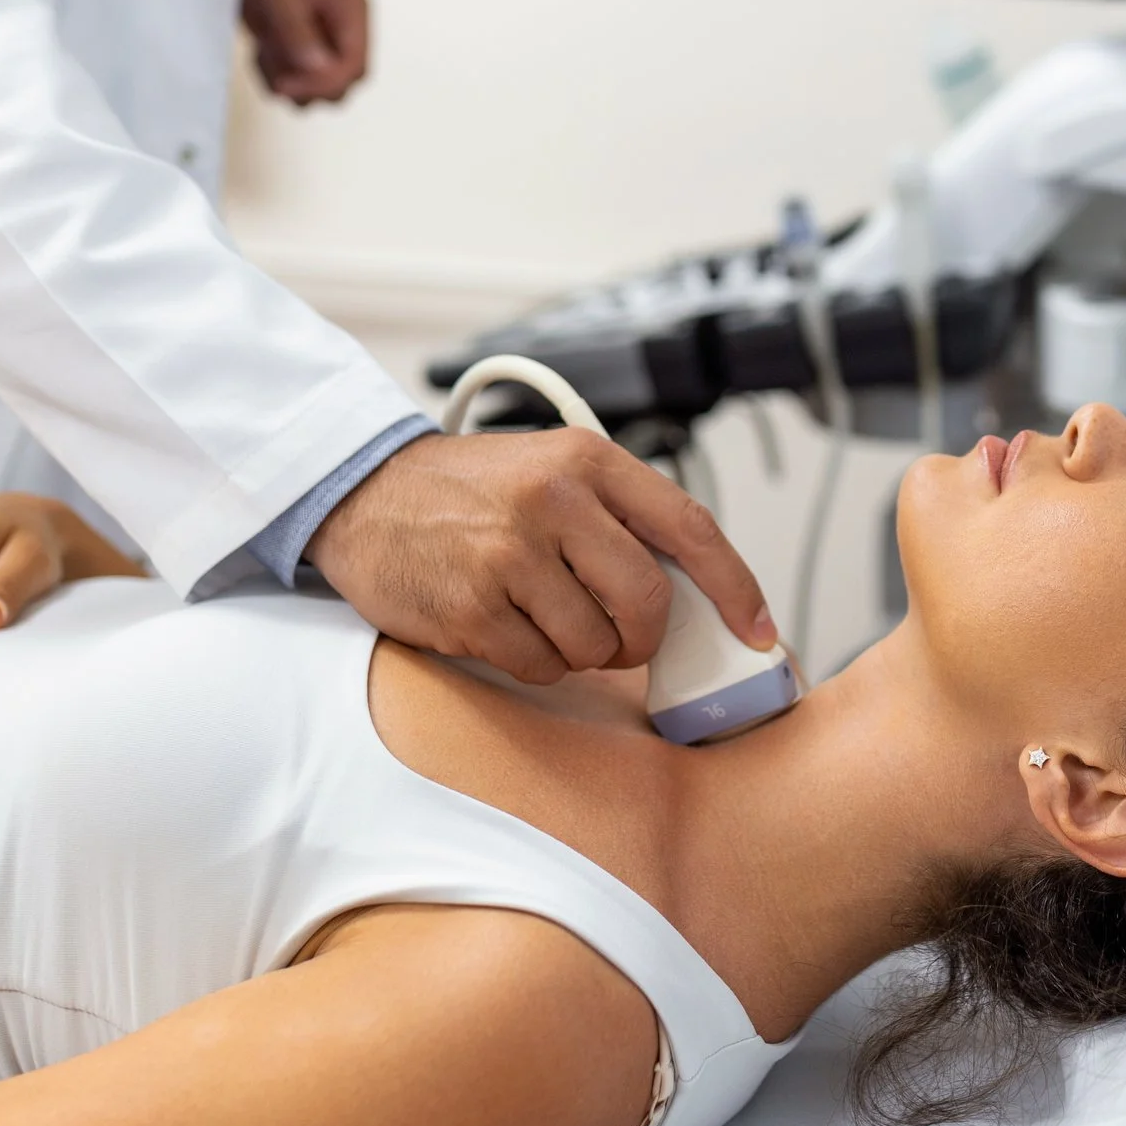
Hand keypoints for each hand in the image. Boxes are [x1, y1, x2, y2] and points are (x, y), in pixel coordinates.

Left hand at [240, 0, 369, 105]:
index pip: (354, 66)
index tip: (285, 82)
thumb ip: (296, 27)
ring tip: (263, 51)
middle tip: (269, 62)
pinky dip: (275, 77)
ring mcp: (326, 43)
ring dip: (288, 82)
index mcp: (351, 9)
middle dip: (305, 84)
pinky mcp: (305, 51)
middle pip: (342, 84)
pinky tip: (261, 51)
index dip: (324, 82)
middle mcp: (345, 30)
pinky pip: (299, 84)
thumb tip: (316, 67)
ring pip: (320, 90)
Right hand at [307, 430, 776, 686]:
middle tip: (619, 635)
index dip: (736, 588)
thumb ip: (621, 519)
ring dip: (579, 650)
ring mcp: (510, 554)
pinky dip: (533, 661)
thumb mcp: (554, 471)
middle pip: (647, 602)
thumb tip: (702, 597)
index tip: (760, 631)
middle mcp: (553, 500)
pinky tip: (503, 624)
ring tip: (539, 612)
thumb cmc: (473, 493)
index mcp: (588, 460)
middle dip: (642, 636)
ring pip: (595, 644)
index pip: (690, 528)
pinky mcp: (472, 605)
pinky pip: (540, 665)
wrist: (365, 493)